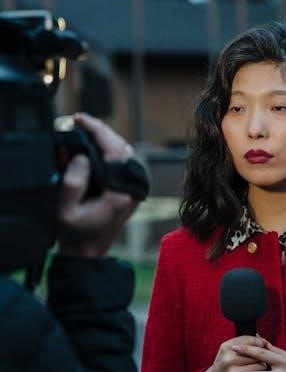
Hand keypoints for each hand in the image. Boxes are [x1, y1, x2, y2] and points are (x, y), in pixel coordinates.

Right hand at [58, 113, 137, 257]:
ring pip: (125, 152)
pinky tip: (94, 144)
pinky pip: (123, 161)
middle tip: (79, 121)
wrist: (88, 251)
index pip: (115, 152)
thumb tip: (82, 156)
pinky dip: (109, 149)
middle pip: (123, 147)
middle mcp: (132, 189)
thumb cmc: (76, 233)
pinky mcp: (129, 188)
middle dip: (101, 130)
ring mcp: (133, 188)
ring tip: (84, 130)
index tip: (80, 120)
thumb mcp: (66, 209)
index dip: (97, 131)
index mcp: (120, 193)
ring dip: (106, 138)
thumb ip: (73, 181)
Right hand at [201, 335, 267, 371]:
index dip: (259, 342)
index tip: (262, 344)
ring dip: (263, 365)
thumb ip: (244, 342)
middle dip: (261, 355)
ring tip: (257, 366)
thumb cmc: (224, 363)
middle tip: (259, 357)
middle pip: (257, 353)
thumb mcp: (228, 349)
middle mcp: (229, 360)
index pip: (250, 340)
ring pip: (261, 366)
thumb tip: (264, 341)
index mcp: (226, 347)